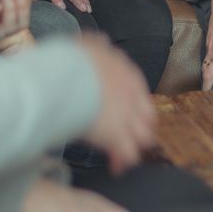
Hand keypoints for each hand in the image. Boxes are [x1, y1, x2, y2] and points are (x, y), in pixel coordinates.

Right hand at [79, 35, 156, 173]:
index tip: (126, 114)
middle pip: (147, 117)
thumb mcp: (86, 45)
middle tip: (130, 138)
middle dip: (140, 127)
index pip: (139, 93)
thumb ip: (96, 46)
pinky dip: (122, 161)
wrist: (65, 76)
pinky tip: (117, 168)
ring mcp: (127, 115)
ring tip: (125, 157)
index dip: (133, 106)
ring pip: (142, 136)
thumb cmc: (69, 60)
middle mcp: (132, 94)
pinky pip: (126, 153)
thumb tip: (100, 43)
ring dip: (134, 145)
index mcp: (126, 73)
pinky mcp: (116, 135)